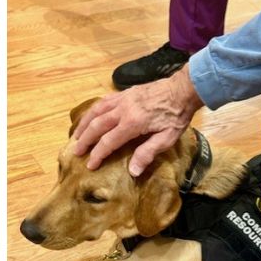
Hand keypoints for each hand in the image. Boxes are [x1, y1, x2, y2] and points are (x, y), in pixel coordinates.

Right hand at [72, 66, 203, 175]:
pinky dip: (93, 110)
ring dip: (84, 124)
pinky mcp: (124, 93)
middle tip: (76, 152)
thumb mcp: (167, 138)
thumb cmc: (176, 115)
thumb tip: (132, 171)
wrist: (183, 89)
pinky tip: (90, 117)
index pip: (108, 141)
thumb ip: (148, 153)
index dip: (97, 154)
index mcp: (132, 123)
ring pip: (95, 111)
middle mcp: (122, 110)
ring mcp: (122, 99)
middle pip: (96, 126)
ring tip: (76, 135)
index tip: (90, 165)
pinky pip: (103, 101)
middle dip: (84, 140)